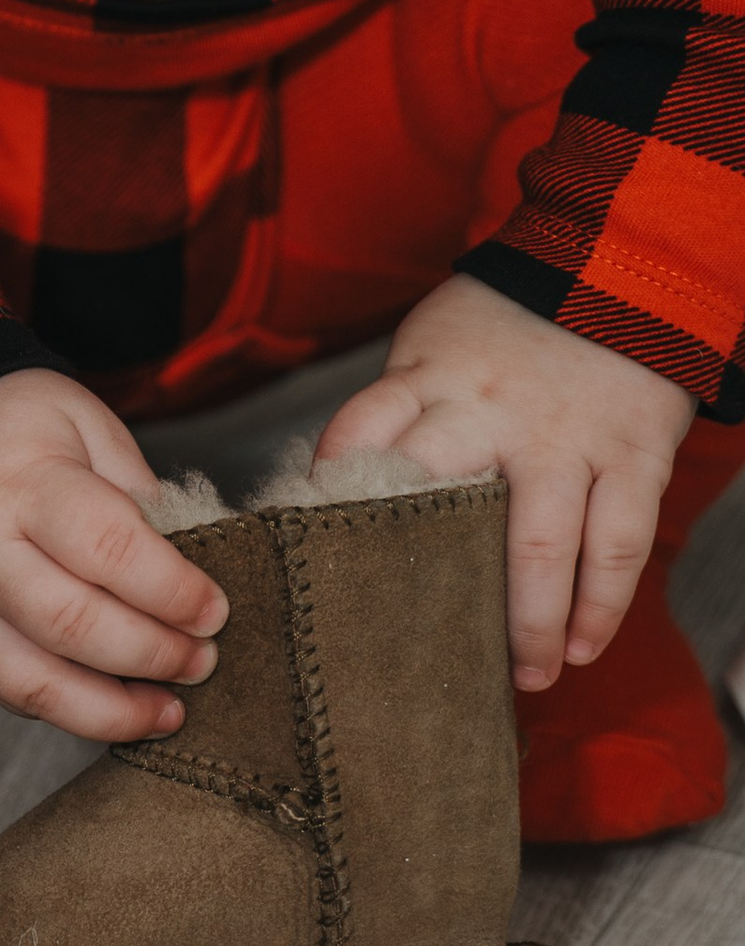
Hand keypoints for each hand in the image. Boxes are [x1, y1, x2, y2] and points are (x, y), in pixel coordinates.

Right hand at [0, 369, 228, 742]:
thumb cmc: (20, 431)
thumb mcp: (87, 424)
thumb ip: (136, 492)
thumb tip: (187, 572)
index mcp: (20, 484)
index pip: (106, 548)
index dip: (171, 590)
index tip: (215, 610)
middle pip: (73, 624)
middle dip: (153, 653)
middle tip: (203, 659)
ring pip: (36, 681)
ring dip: (115, 708)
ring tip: (170, 710)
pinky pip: (12, 694)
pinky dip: (74, 712)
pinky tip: (121, 709)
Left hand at [318, 277, 691, 690]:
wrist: (617, 268)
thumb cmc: (504, 327)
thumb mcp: (431, 344)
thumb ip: (398, 412)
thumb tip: (341, 494)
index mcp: (428, 379)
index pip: (359, 432)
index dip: (331, 489)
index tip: (310, 553)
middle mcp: (492, 412)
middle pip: (447, 503)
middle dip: (430, 584)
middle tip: (418, 652)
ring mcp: (567, 438)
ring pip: (542, 541)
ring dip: (530, 622)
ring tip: (524, 677)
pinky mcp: (634, 455)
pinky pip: (619, 541)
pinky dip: (602, 604)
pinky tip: (581, 647)